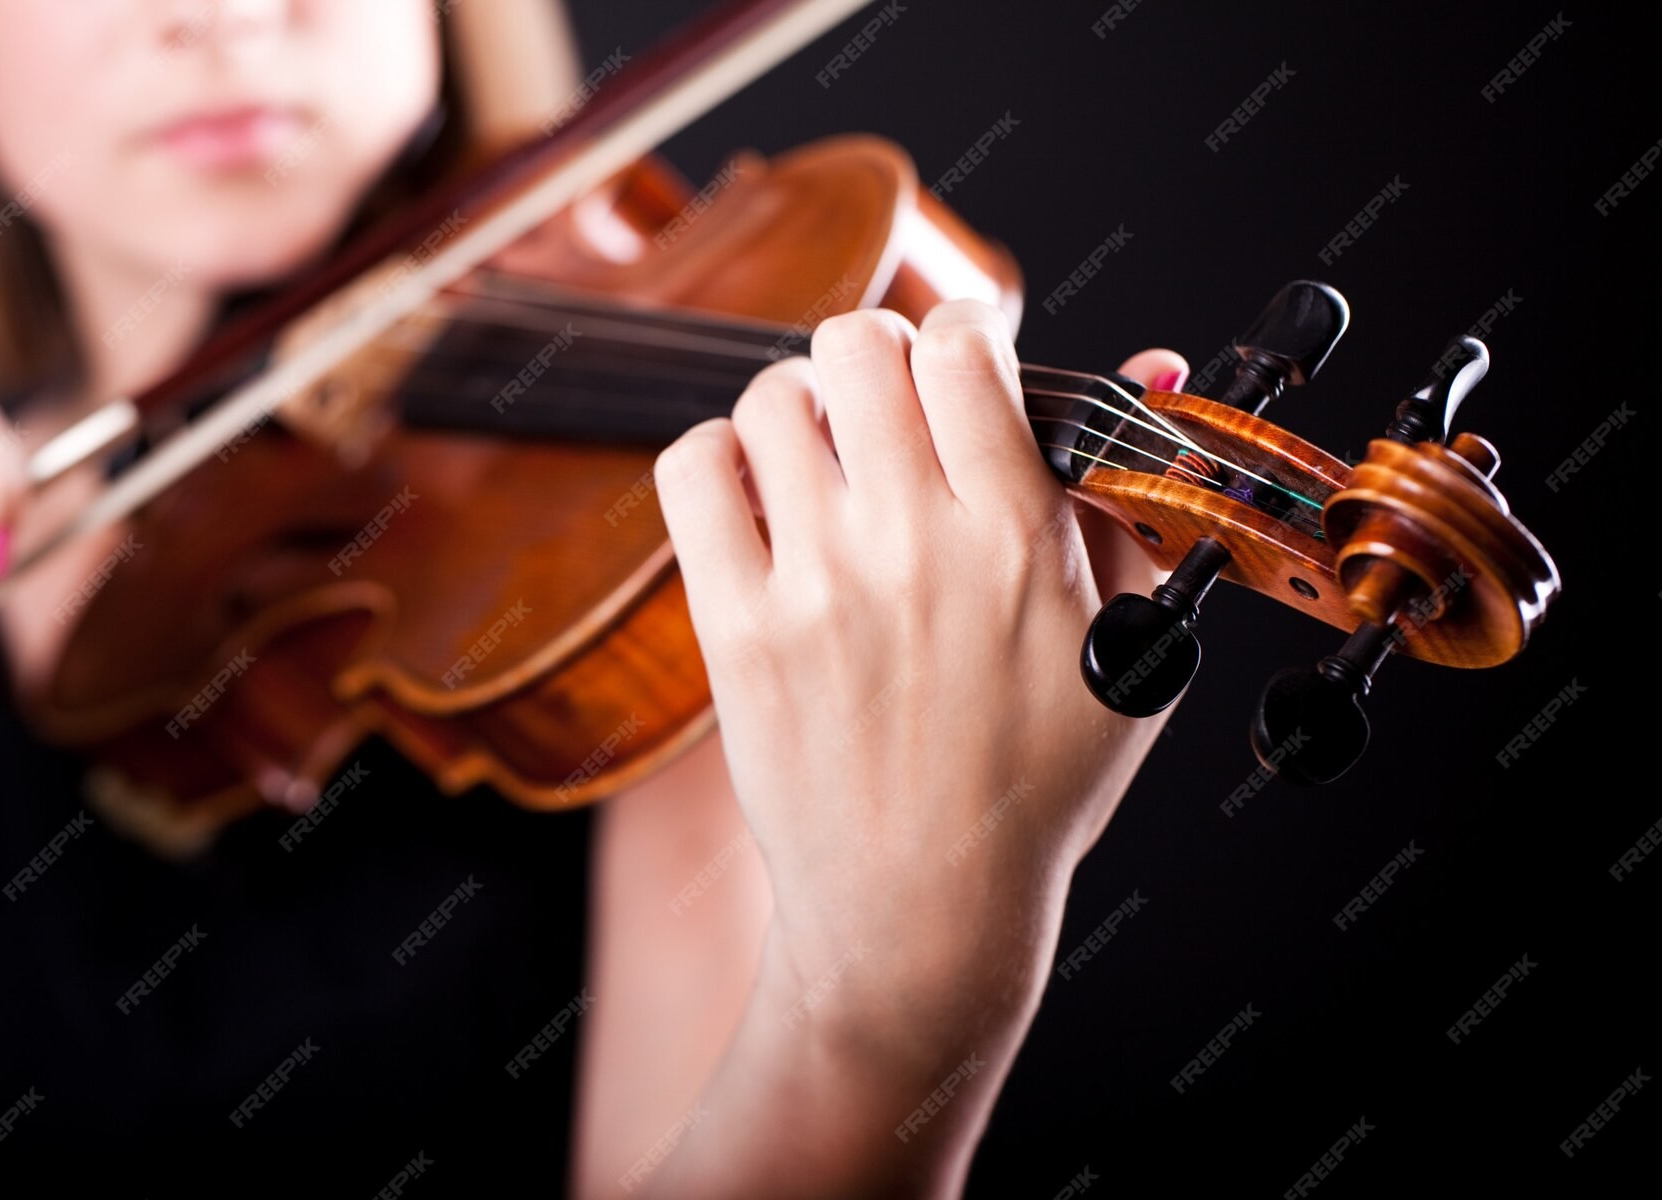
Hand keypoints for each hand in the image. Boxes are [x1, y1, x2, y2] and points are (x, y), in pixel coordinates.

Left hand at [655, 300, 1184, 1051]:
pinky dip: (718, 457)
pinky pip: (693, 474)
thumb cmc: (1034, 787)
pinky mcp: (736, 631)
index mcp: (1018, 541)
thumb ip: (1128, 500)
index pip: (966, 350)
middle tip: (884, 402)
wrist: (922, 911)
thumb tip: (1151, 362)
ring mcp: (814, 588)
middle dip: (877, 354)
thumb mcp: (1128, 650)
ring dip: (800, 405)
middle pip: (860, 345)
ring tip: (820, 456)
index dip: (962, 333)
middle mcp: (912, 549)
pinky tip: (753, 493)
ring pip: (773, 398)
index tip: (961, 361)